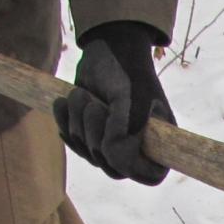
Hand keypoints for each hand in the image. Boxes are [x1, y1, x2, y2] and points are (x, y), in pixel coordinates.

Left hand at [52, 21, 173, 185]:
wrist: (107, 48)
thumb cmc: (127, 72)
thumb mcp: (132, 101)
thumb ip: (126, 132)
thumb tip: (112, 158)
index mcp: (159, 142)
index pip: (150, 175)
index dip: (132, 166)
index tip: (116, 141)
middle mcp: (138, 147)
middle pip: (113, 168)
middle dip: (96, 137)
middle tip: (94, 106)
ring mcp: (113, 142)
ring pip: (90, 155)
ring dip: (78, 123)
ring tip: (82, 95)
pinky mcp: (91, 133)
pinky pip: (74, 144)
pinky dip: (65, 123)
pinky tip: (64, 103)